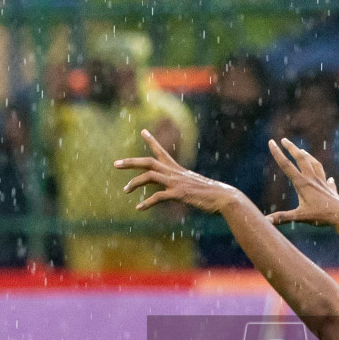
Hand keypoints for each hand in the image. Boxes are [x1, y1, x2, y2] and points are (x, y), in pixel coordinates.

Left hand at [115, 129, 240, 213]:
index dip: (151, 140)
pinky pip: (158, 197)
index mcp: (177, 169)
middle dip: (130, 162)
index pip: (161, 151)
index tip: (143, 131)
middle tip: (115, 164)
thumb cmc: (211, 194)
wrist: (223, 198)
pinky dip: (147, 203)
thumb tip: (176, 191)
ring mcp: (176, 182)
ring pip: (149, 177)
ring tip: (124, 190)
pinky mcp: (179, 193)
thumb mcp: (193, 186)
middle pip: (148, 162)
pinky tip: (139, 208)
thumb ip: (182, 185)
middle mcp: (174, 172)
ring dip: (134, 183)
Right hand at [265, 138, 338, 227]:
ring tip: (302, 151)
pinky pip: (327, 179)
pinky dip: (326, 177)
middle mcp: (312, 179)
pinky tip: (330, 179)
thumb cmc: (321, 216)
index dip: (277, 153)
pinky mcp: (330, 189)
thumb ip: (282, 218)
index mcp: (302, 183)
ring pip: (314, 163)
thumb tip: (266, 221)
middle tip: (284, 140)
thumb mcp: (299, 217)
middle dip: (291, 148)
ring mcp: (322, 182)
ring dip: (307, 156)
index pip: (286, 165)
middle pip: (301, 158)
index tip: (271, 142)